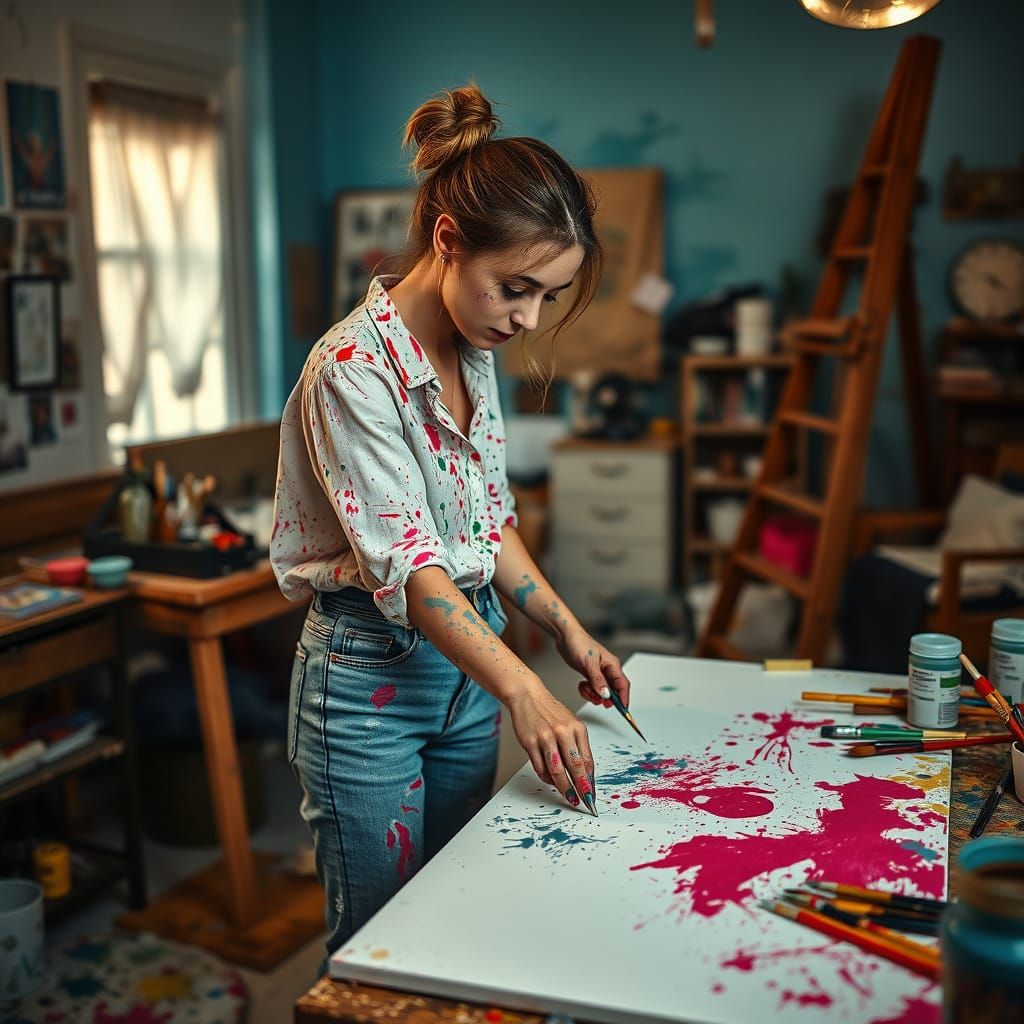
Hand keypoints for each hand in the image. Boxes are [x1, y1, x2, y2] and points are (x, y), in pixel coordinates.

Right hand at [505, 679, 596, 812]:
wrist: (528, 696)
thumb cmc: (550, 712)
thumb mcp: (570, 724)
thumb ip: (577, 746)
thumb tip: (583, 773)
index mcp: (577, 728)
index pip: (587, 760)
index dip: (591, 780)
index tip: (592, 793)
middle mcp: (563, 733)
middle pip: (575, 768)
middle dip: (581, 789)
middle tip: (585, 802)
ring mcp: (546, 738)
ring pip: (557, 771)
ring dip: (564, 788)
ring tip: (569, 798)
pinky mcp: (530, 742)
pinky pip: (540, 767)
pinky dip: (546, 778)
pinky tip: (550, 781)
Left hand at [555, 628, 631, 710]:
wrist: (565, 637)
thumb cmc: (579, 643)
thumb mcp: (589, 664)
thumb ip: (598, 680)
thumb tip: (606, 695)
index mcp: (612, 665)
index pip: (623, 685)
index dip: (624, 698)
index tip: (623, 710)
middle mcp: (607, 670)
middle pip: (613, 690)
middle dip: (605, 698)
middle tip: (598, 701)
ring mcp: (599, 673)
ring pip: (602, 692)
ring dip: (593, 695)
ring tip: (585, 689)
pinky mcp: (590, 675)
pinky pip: (592, 689)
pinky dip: (587, 691)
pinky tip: (582, 684)